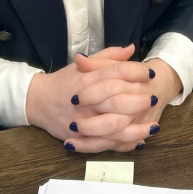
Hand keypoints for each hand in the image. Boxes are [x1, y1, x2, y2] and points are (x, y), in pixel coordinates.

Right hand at [25, 45, 163, 152]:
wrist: (38, 100)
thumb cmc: (65, 81)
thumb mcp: (84, 64)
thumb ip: (108, 56)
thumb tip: (132, 49)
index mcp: (88, 78)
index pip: (116, 72)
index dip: (136, 72)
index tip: (150, 73)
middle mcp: (86, 99)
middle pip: (116, 100)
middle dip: (138, 100)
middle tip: (154, 98)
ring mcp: (83, 120)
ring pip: (112, 126)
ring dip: (135, 128)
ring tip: (153, 126)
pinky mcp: (80, 137)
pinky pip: (105, 143)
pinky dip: (122, 144)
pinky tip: (139, 141)